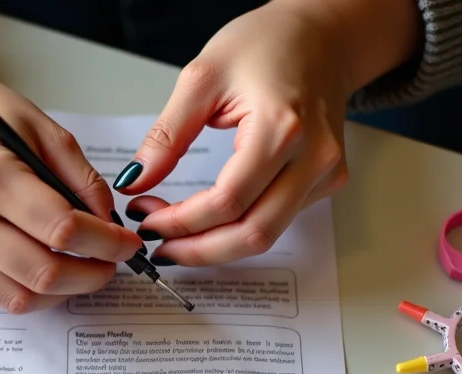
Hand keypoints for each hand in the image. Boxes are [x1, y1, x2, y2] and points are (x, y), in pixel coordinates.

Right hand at [0, 7, 142, 312]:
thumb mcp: (40, 126)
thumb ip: (81, 177)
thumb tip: (108, 223)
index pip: (62, 229)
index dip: (106, 244)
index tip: (127, 244)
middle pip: (43, 273)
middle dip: (92, 275)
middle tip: (111, 263)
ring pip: (19, 296)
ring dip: (63, 292)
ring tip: (83, 270)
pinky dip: (30, 289)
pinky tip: (46, 267)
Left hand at [115, 0, 419, 265]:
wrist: (320, 35)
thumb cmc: (267, 44)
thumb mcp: (201, 79)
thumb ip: (166, 136)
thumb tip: (135, 182)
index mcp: (282, 128)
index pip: (227, 201)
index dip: (180, 222)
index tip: (145, 219)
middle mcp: (313, 158)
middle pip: (252, 234)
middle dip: (198, 249)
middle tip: (157, 244)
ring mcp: (325, 173)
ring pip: (267, 235)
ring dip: (216, 245)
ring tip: (175, 234)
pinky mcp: (326, 180)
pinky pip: (279, 220)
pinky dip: (239, 228)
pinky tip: (209, 219)